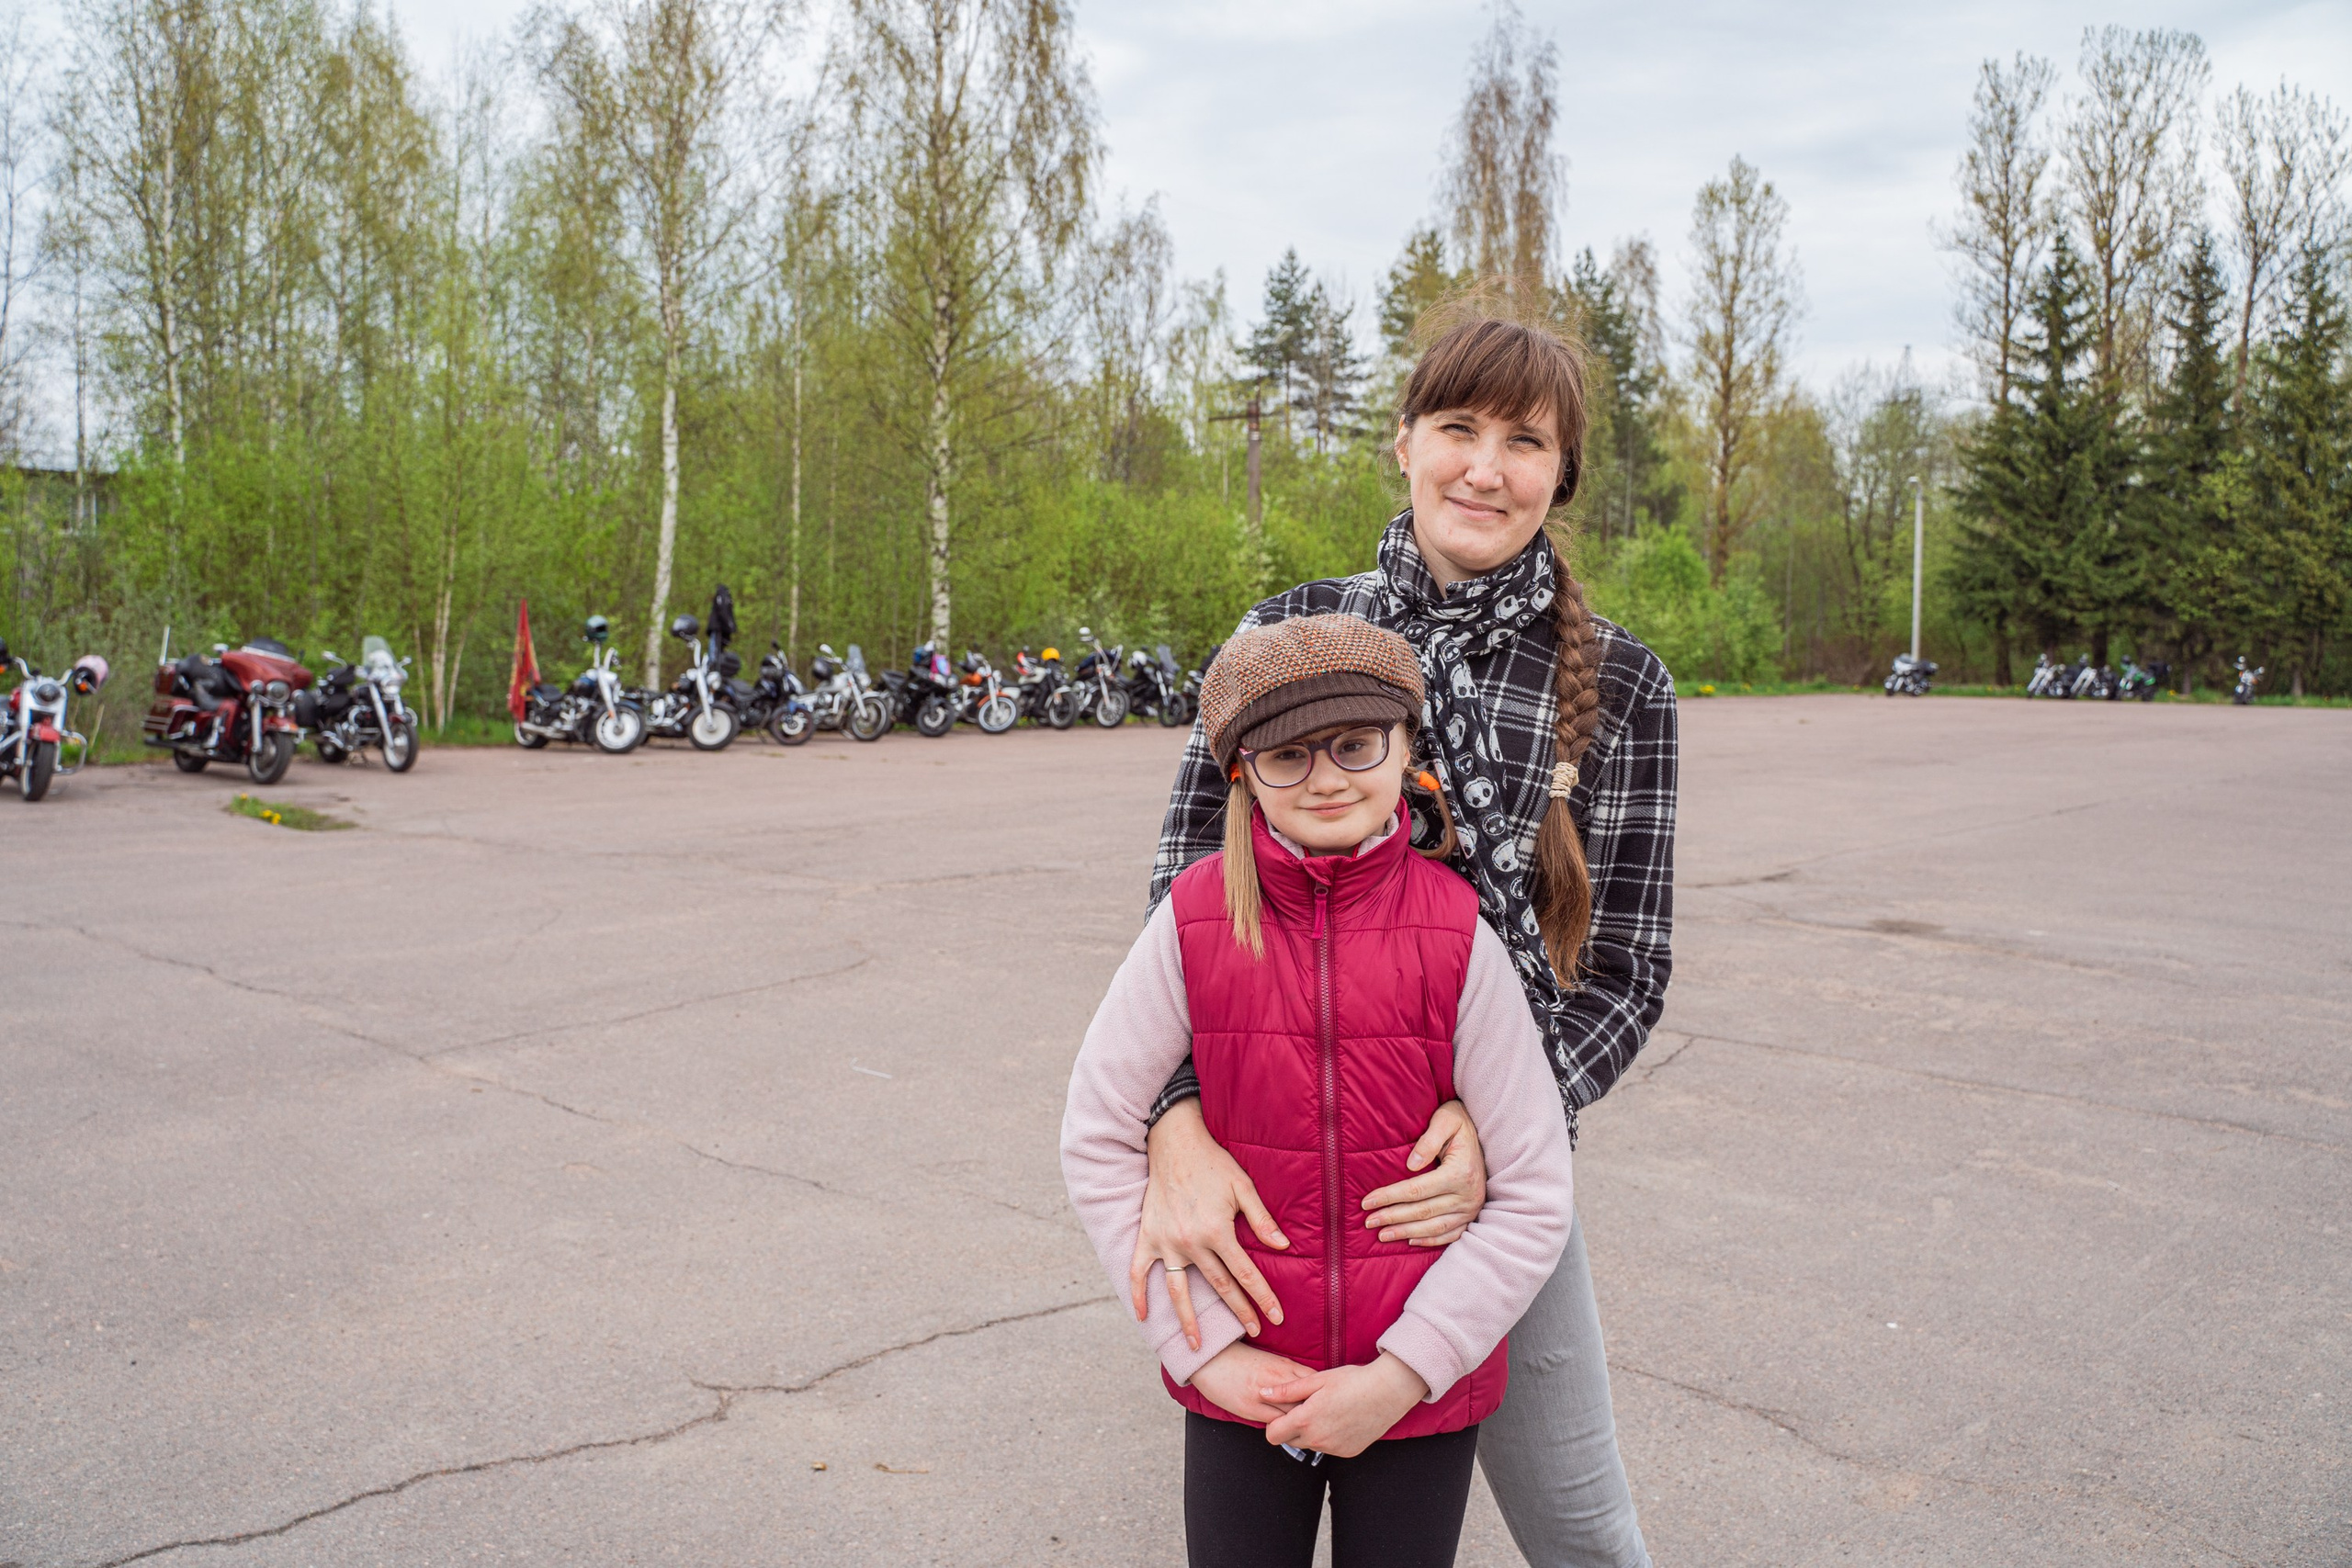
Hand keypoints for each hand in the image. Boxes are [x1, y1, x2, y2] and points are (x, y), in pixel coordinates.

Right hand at [1131, 1100, 1289, 1348]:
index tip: (1277, 1317)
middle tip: (1255, 1333)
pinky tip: (1143, 1316)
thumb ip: (1261, 1220)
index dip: (1263, 1297)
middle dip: (1239, 1312)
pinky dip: (1139, 1294)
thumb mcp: (1243, 1187)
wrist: (1174, 1144)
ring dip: (1189, 1320)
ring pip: (1179, 1290)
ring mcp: (1166, 1243)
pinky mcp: (1148, 1237)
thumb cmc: (1213, 1164)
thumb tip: (1283, 1246)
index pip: (1245, 1274)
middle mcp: (1190, 1243)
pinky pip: (1140, 1272)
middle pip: (1219, 1287)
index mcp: (1217, 1231)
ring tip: (1198, 1346)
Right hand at [1187, 1341, 1315, 1424]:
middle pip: (1308, 1401)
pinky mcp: (1250, 1409)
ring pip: (1293, 1415)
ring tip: (1306, 1429)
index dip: (1323, 1396)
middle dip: (1317, 1412)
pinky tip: (1286, 1430)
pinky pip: (1274, 1424)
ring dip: (1301, 1423)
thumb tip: (1308, 1386)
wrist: (1211, 1359)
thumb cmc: (1239, 1358)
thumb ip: (1289, 1373)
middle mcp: (1277, 1380)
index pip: (1314, 1383)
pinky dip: (1283, 1428)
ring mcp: (1264, 1396)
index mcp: (1284, 1365)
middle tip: (1322, 1421)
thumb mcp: (1269, 1359)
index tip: (1327, 1403)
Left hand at [1260, 1353, 1429, 1458]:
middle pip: (1290, 1441)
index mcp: (1305, 1420)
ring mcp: (1333, 1449)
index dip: (1274, 1423)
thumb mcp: (1317, 1380)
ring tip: (1327, 1410)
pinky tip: (1341, 1419)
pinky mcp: (1348, 1452)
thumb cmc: (1352, 1381)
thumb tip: (1262, 1393)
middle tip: (1306, 1407)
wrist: (1388, 1392)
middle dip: (1292, 1427)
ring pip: (1310, 1444)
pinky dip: (1329, 1437)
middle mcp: (1317, 1440)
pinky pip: (1329, 1448)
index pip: (1272, 1435)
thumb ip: (1287, 1390)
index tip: (1284, 1411)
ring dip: (1311, 1432)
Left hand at [1359, 1099, 1484, 1245]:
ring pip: (1435, 1226)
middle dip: (1392, 1217)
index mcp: (1459, 1173)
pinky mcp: (1473, 1214)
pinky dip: (1431, 1240)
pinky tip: (1410, 1241)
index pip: (1416, 1190)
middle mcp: (1467, 1195)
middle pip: (1422, 1211)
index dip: (1389, 1197)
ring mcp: (1471, 1208)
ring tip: (1383, 1235)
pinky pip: (1451, 1233)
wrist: (1483, 1131)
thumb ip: (1429, 1139)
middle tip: (1368, 1221)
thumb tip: (1411, 1165)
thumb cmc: (1458, 1121)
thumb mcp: (1446, 1120)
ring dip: (1407, 1233)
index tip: (1367, 1202)